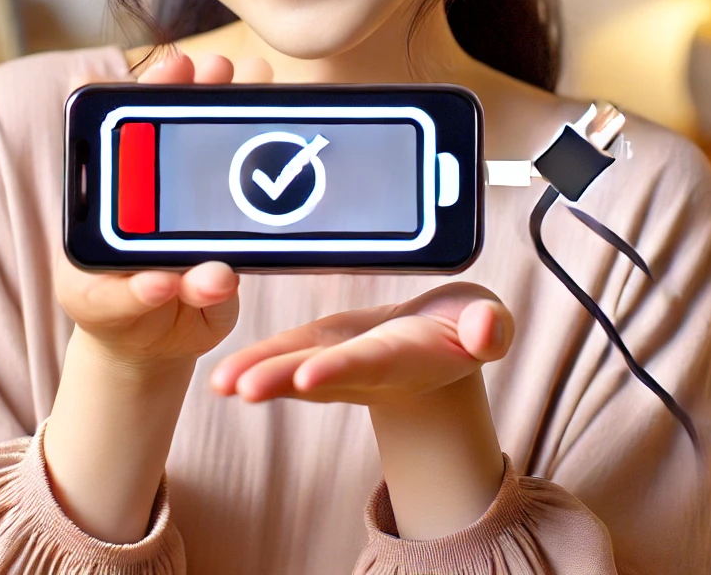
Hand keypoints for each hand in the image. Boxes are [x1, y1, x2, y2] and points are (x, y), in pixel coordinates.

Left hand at [53, 50, 273, 369]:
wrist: (151, 345)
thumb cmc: (110, 313)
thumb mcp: (100, 305)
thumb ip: (125, 295)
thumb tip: (162, 283)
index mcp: (121, 193)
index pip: (135, 128)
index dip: (155, 93)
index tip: (177, 68)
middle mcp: (161, 190)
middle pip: (184, 128)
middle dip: (206, 90)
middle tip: (225, 66)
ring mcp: (200, 210)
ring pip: (223, 155)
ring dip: (242, 116)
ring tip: (259, 81)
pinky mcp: (235, 237)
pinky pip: (253, 206)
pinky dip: (271, 171)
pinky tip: (283, 134)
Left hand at [209, 281, 512, 405]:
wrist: (442, 342)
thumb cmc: (464, 327)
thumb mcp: (488, 322)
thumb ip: (490, 329)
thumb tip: (487, 329)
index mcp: (407, 356)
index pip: (370, 361)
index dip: (342, 368)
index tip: (309, 377)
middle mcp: (365, 366)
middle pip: (320, 372)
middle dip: (280, 380)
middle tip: (242, 388)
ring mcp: (338, 360)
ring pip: (293, 367)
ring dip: (256, 374)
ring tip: (220, 384)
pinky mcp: (319, 347)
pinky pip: (284, 355)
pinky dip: (254, 362)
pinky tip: (221, 375)